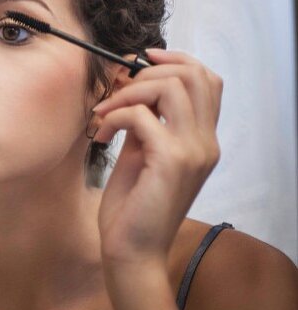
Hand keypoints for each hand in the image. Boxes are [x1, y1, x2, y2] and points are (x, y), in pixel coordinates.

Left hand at [92, 49, 222, 269]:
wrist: (132, 250)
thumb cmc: (133, 206)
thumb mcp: (141, 154)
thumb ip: (147, 123)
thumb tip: (132, 89)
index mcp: (203, 139)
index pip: (208, 80)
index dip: (175, 60)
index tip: (141, 60)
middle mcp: (207, 142)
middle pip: (194, 75)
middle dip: (148, 71)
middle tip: (117, 91)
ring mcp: (193, 152)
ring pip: (172, 87)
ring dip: (130, 91)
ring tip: (105, 113)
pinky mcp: (171, 162)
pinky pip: (143, 116)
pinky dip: (116, 116)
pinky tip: (101, 134)